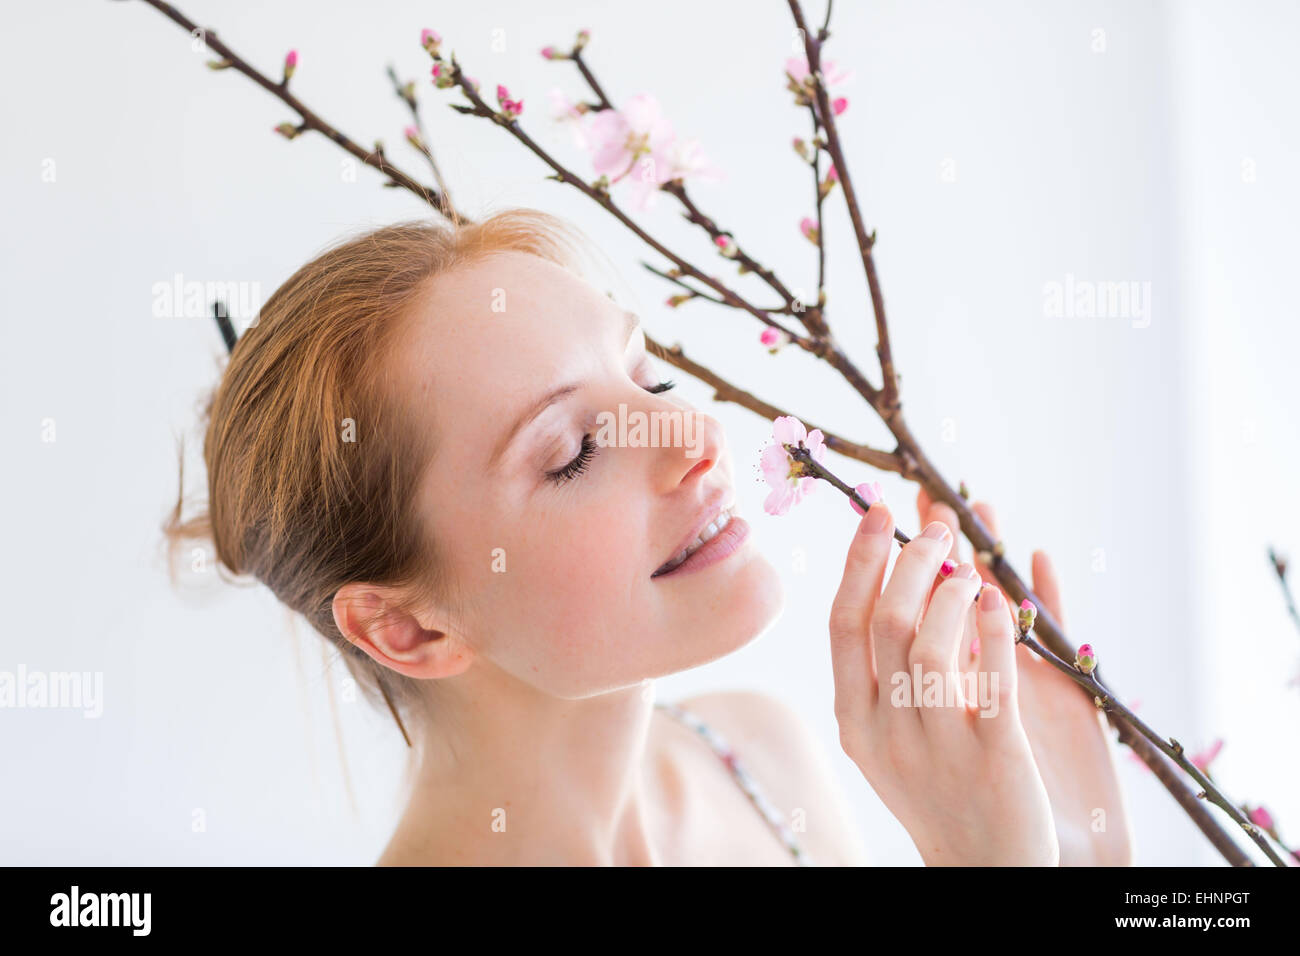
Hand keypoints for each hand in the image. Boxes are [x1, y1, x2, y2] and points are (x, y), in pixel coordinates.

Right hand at [829, 502, 1058, 865]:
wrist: (986, 869)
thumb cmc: (941, 787)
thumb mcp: (896, 731)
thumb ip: (892, 664)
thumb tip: (902, 576)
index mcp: (854, 719)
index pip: (842, 624)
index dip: (860, 562)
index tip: (879, 512)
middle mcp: (887, 732)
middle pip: (885, 624)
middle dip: (911, 561)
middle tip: (938, 528)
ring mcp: (939, 748)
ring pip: (929, 649)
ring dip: (950, 592)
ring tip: (971, 567)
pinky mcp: (996, 760)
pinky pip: (993, 685)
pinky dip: (998, 632)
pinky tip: (1003, 600)